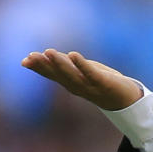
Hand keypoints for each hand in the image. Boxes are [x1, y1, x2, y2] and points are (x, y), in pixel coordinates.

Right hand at [22, 49, 143, 110]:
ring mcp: (90, 86)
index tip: (25, 60)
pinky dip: (81, 64)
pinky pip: (91, 73)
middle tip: (30, 56)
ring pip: (72, 74)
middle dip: (44, 66)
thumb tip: (45, 54)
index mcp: (70, 83)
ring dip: (60, 63)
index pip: (52, 75)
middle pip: (59, 75)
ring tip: (48, 52)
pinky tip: (73, 54)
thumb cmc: (101, 82)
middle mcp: (77, 86)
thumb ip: (66, 64)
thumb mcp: (81, 71)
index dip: (39, 68)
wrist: (127, 99)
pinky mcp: (103, 83)